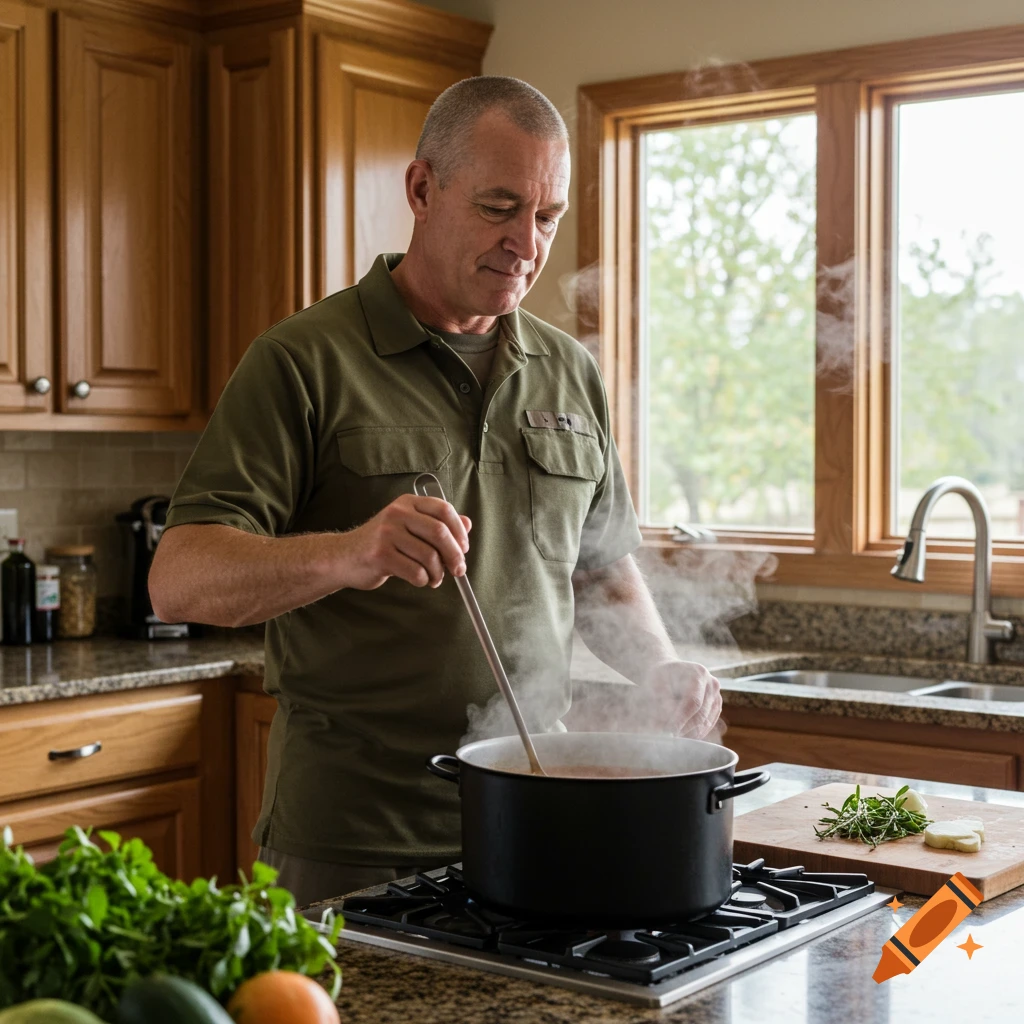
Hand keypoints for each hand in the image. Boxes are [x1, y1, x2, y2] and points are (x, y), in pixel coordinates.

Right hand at [337, 494, 471, 590]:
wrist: (344, 556)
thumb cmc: (382, 543)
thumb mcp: (408, 526)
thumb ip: (436, 523)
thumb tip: (468, 524)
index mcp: (407, 503)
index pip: (443, 510)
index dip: (459, 531)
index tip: (464, 548)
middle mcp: (397, 514)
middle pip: (440, 533)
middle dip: (454, 555)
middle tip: (459, 570)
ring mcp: (387, 533)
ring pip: (429, 556)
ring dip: (438, 573)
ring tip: (435, 579)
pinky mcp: (380, 555)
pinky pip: (415, 572)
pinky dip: (423, 580)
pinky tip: (420, 580)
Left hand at [632, 660, 722, 739]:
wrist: (669, 672)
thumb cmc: (660, 678)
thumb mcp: (656, 686)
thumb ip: (663, 705)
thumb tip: (667, 727)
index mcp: (698, 674)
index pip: (693, 702)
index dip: (681, 719)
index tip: (669, 731)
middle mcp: (712, 684)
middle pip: (701, 715)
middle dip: (683, 728)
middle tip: (667, 735)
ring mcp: (717, 695)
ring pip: (705, 723)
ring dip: (688, 732)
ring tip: (671, 731)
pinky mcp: (716, 706)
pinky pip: (708, 725)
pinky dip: (694, 731)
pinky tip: (681, 729)